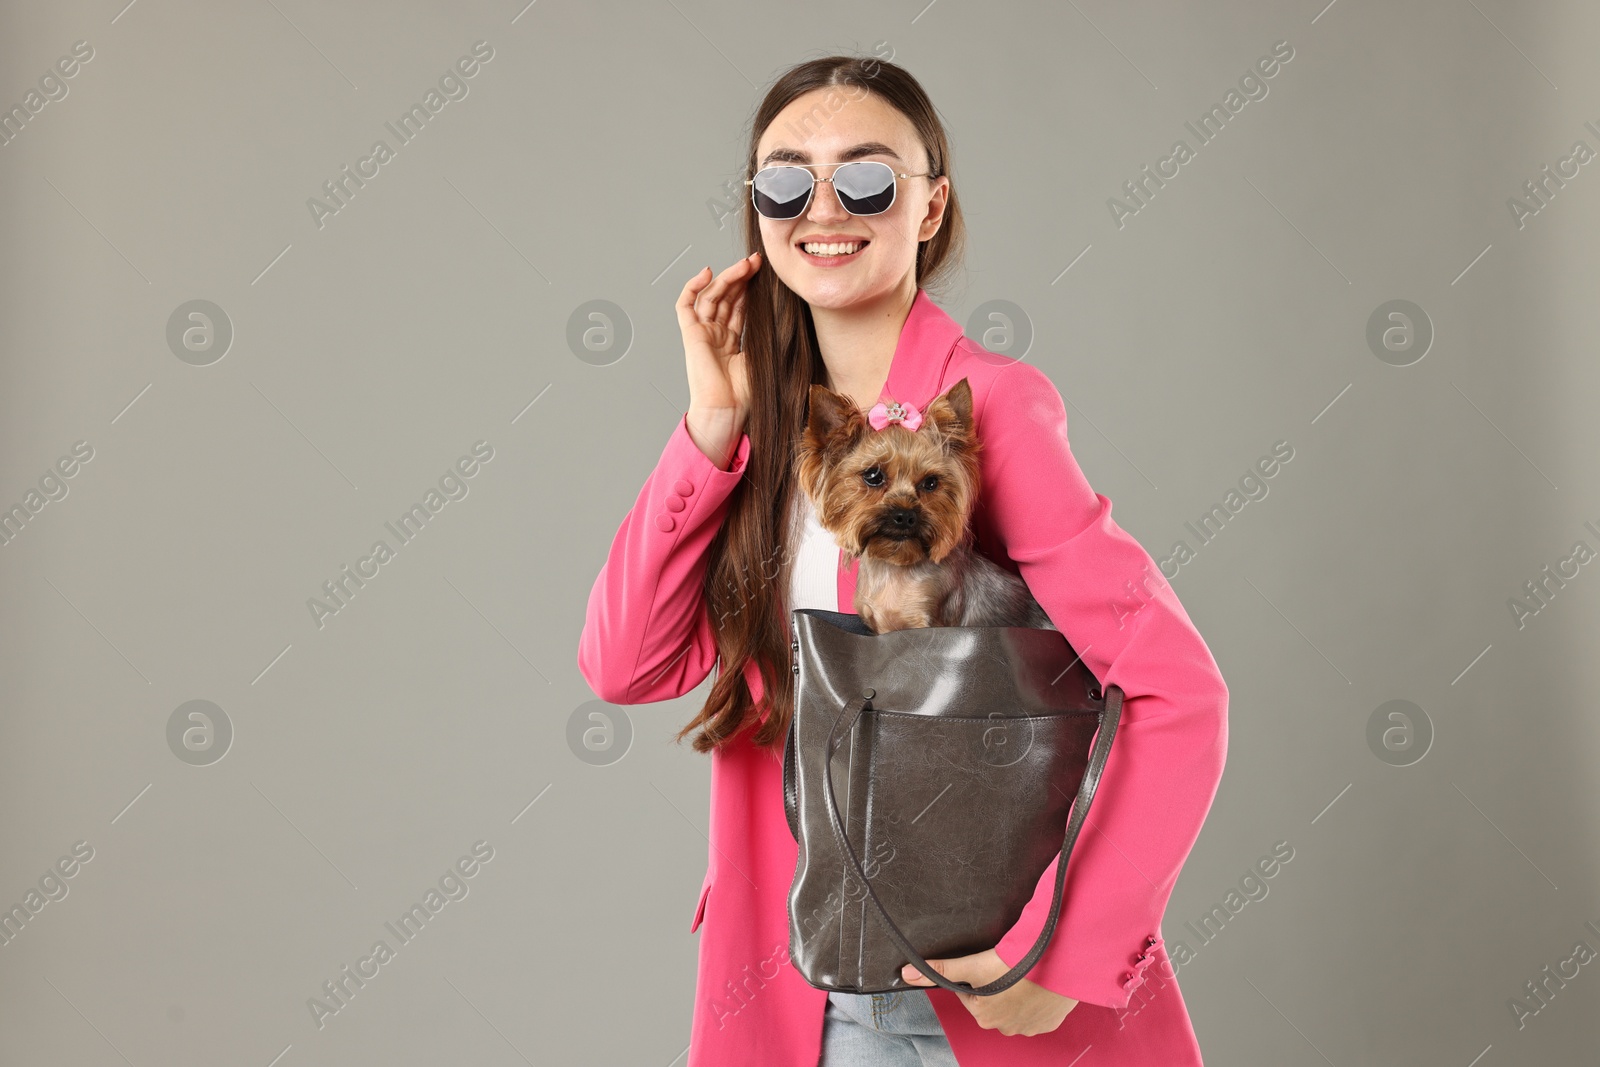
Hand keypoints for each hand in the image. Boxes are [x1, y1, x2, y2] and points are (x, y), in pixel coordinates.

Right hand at [676, 253, 759, 466]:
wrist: (726, 410)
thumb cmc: (745, 394)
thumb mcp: (764, 357)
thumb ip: (768, 337)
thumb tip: (789, 318)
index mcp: (732, 342)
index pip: (740, 306)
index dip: (750, 288)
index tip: (765, 273)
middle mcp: (716, 335)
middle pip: (727, 297)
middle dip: (741, 277)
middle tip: (758, 261)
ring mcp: (703, 333)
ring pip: (712, 296)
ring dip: (727, 277)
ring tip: (745, 264)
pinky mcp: (691, 333)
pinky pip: (686, 304)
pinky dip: (693, 286)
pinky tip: (707, 272)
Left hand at [900, 950, 1078, 1036]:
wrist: (1058, 967)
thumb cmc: (1017, 965)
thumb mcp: (974, 965)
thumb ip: (941, 970)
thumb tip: (905, 974)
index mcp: (982, 1016)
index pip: (968, 993)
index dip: (974, 975)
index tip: (986, 963)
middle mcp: (1004, 1027)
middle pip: (990, 1000)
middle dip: (995, 984)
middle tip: (1005, 965)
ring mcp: (1028, 1028)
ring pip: (1013, 1006)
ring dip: (1015, 992)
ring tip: (1022, 972)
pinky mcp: (1048, 1023)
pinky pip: (1036, 1010)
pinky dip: (1035, 998)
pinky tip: (1037, 983)